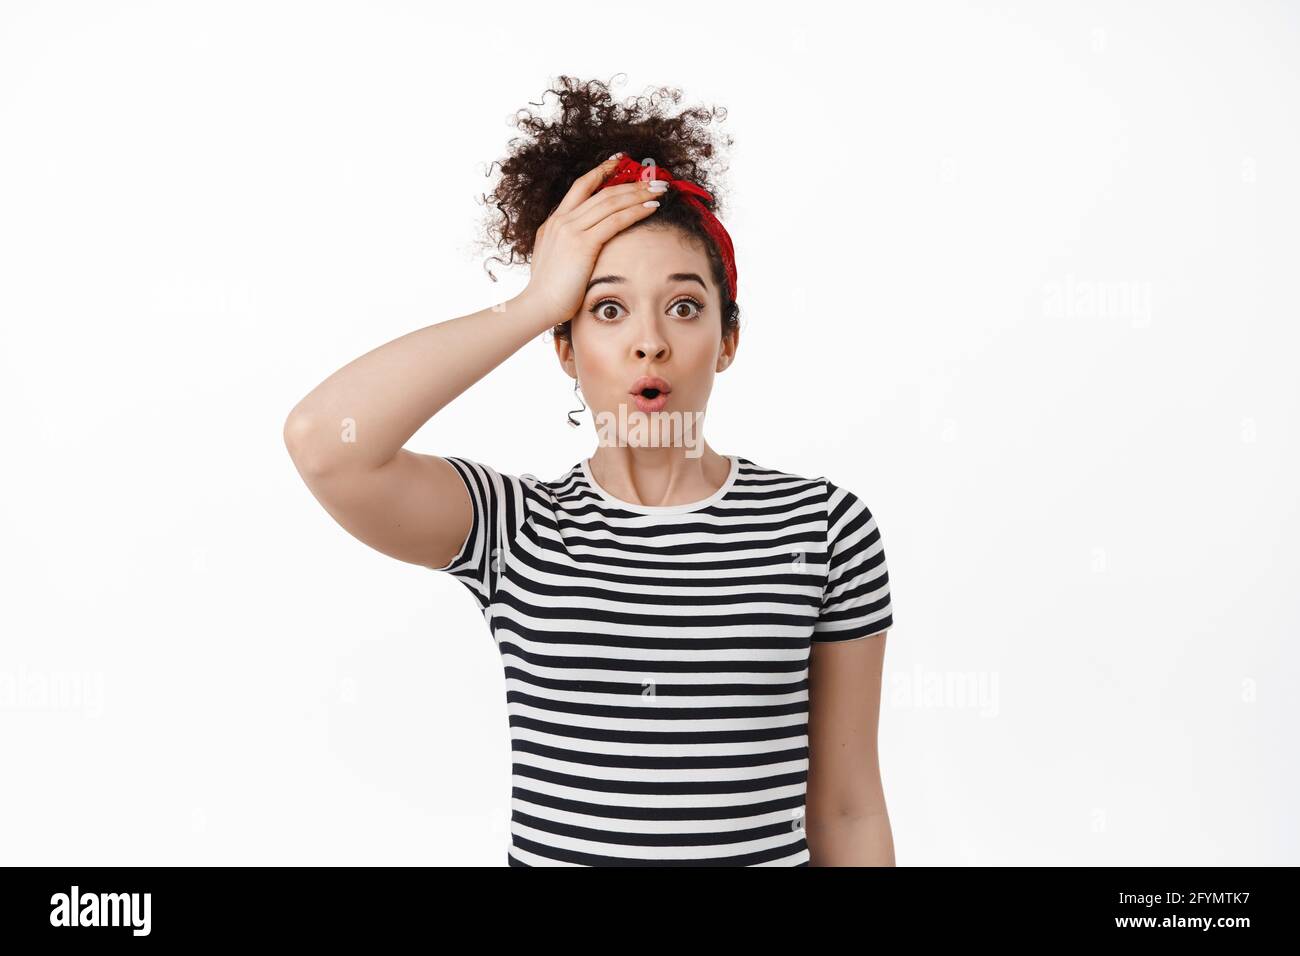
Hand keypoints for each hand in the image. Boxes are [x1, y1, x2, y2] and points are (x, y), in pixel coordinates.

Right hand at [519, 154, 663, 325]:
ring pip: (611, 202)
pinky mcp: (582, 243)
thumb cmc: (548, 292)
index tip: (618, 161)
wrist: (537, 305)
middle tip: (653, 177)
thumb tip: (580, 245)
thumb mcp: (553, 260)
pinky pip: (615, 221)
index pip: (581, 187)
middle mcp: (562, 220)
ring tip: (660, 189)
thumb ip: (564, 245)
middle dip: (630, 183)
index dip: (601, 171)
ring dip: (638, 193)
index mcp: (554, 222)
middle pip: (601, 192)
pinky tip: (652, 207)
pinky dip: (636, 211)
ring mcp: (571, 230)